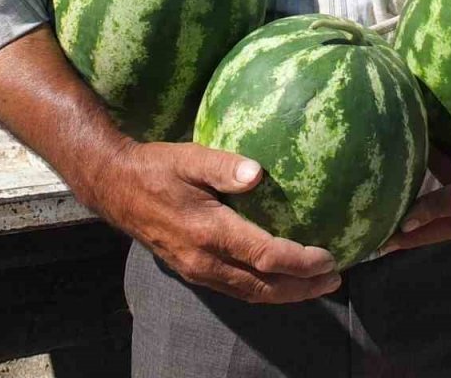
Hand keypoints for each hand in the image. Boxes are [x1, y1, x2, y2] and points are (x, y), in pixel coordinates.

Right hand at [101, 140, 341, 303]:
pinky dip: (264, 289)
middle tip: (335, 278)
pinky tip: (279, 279)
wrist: (115, 188)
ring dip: (286, 293)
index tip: (329, 256)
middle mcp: (205, 260)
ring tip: (316, 285)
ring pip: (250, 293)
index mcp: (210, 232)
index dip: (301, 262)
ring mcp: (197, 271)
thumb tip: (257, 173)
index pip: (266, 256)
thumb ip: (223, 166)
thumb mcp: (189, 157)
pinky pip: (236, 289)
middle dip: (303, 287)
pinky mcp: (192, 271)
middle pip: (264, 286)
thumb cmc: (156, 167)